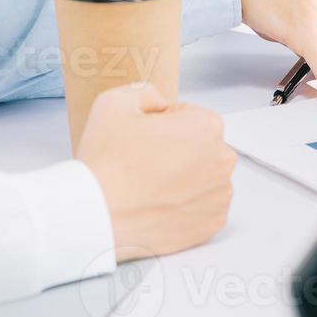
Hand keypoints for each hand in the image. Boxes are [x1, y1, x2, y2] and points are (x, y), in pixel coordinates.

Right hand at [76, 82, 236, 261]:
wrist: (95, 216)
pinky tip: (159, 206)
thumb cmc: (106, 165)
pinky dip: (185, 207)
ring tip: (149, 187)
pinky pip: (203, 207)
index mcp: (206, 127)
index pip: (189, 115)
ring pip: (203, 177)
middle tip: (144, 163)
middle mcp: (222, 161)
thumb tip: (159, 102)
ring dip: (184, 179)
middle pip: (201, 146)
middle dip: (178, 150)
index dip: (163, 124)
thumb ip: (145, 92)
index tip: (145, 139)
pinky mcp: (211, 224)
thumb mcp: (115, 103)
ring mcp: (219, 196)